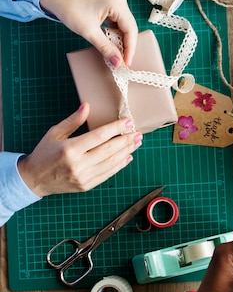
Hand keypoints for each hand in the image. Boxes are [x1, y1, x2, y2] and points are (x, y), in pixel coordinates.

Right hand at [17, 103, 141, 196]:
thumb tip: (87, 106)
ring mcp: (84, 177)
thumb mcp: (55, 133)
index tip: (128, 122)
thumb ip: (73, 121)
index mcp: (70, 149)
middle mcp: (79, 164)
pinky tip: (127, 157)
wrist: (34, 179)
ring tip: (136, 143)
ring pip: (112, 163)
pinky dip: (119, 165)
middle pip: (109, 150)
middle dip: (126, 141)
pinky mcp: (87, 185)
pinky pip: (108, 174)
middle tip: (138, 134)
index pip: (99, 136)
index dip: (116, 128)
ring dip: (126, 152)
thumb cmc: (44, 153)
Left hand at [40, 0, 137, 66]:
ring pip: (125, 26)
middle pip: (130, 28)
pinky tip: (113, 43)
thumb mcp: (88, 31)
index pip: (130, 29)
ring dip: (121, 41)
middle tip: (122, 61)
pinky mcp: (113, 6)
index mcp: (116, 3)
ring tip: (117, 54)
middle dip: (126, 45)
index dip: (130, 48)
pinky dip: (116, 34)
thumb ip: (106, 48)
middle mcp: (120, 0)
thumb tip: (118, 62)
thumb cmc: (70, 9)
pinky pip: (119, 23)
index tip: (126, 62)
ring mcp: (117, 2)